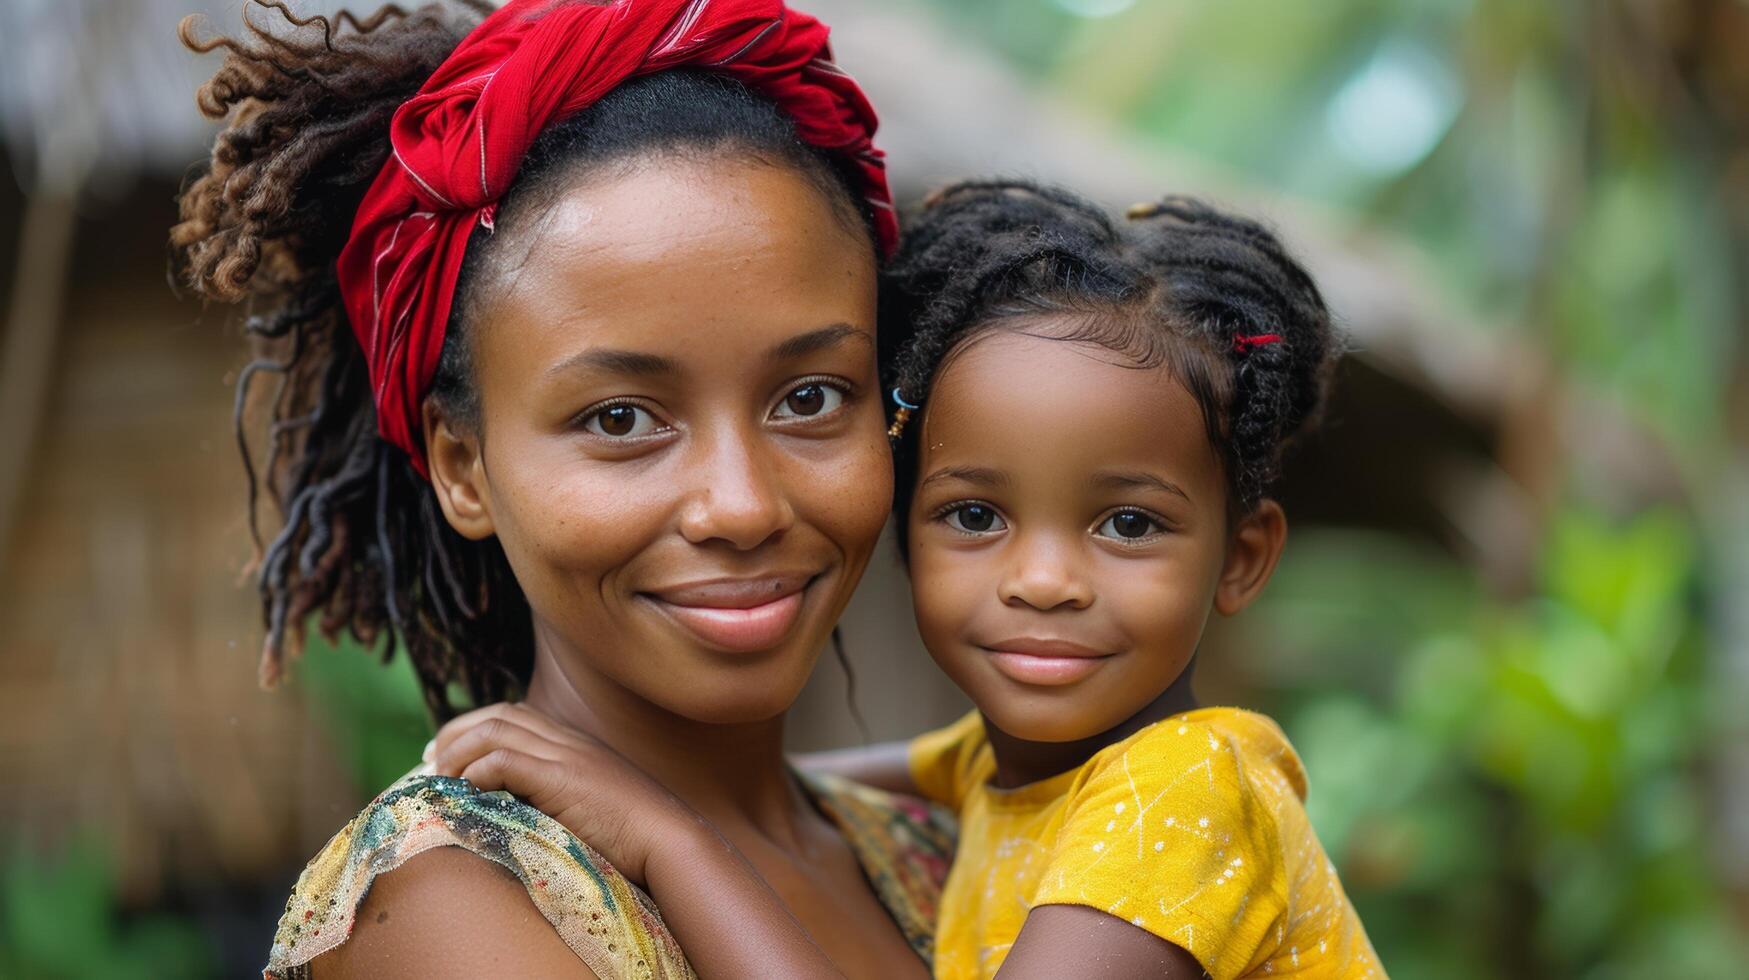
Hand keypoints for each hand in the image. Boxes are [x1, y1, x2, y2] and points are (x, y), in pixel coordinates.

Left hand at [428, 702, 705, 884]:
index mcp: (574, 744)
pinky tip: (469, 790)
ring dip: (459, 751)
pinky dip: (478, 770)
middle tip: (431, 763)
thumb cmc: (632, 837)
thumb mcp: (587, 808)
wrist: (667, 840)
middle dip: (455, 733)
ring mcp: (566, 755)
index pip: (514, 714)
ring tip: (441, 779)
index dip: (473, 728)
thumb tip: (510, 810)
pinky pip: (505, 759)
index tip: (448, 757)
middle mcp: (567, 740)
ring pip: (496, 729)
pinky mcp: (562, 777)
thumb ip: (554, 799)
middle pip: (498, 714)